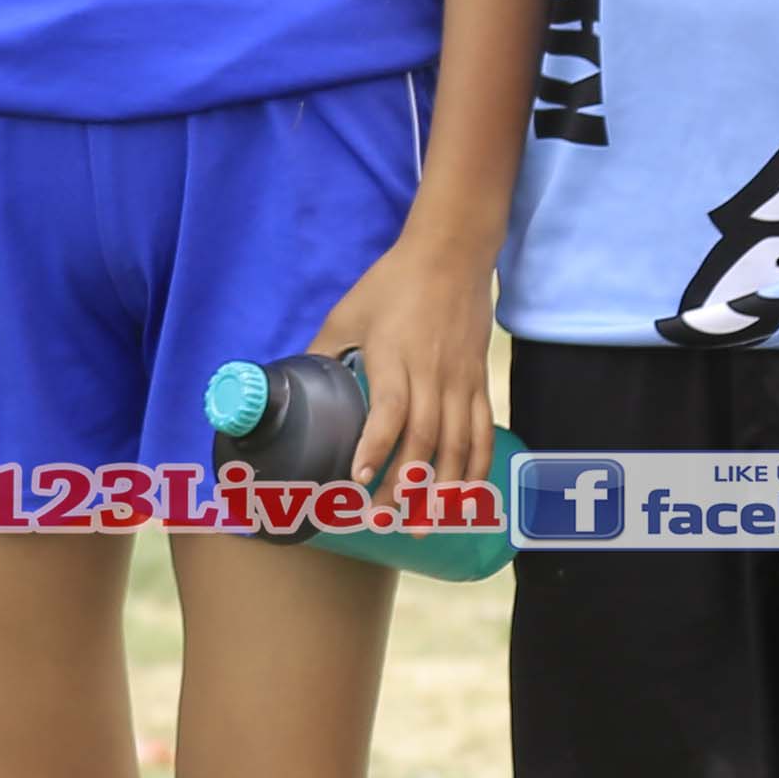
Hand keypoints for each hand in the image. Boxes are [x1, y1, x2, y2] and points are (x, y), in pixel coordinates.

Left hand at [312, 217, 501, 494]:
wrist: (452, 255)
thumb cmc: (393, 283)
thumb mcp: (347, 312)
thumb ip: (324, 351)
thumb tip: (296, 386)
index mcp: (395, 355)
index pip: (390, 410)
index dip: (376, 447)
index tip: (359, 479)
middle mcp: (432, 373)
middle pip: (425, 439)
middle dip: (406, 485)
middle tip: (386, 519)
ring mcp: (461, 380)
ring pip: (458, 444)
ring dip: (443, 489)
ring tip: (425, 522)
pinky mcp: (479, 381)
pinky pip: (482, 432)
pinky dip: (476, 467)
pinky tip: (466, 497)